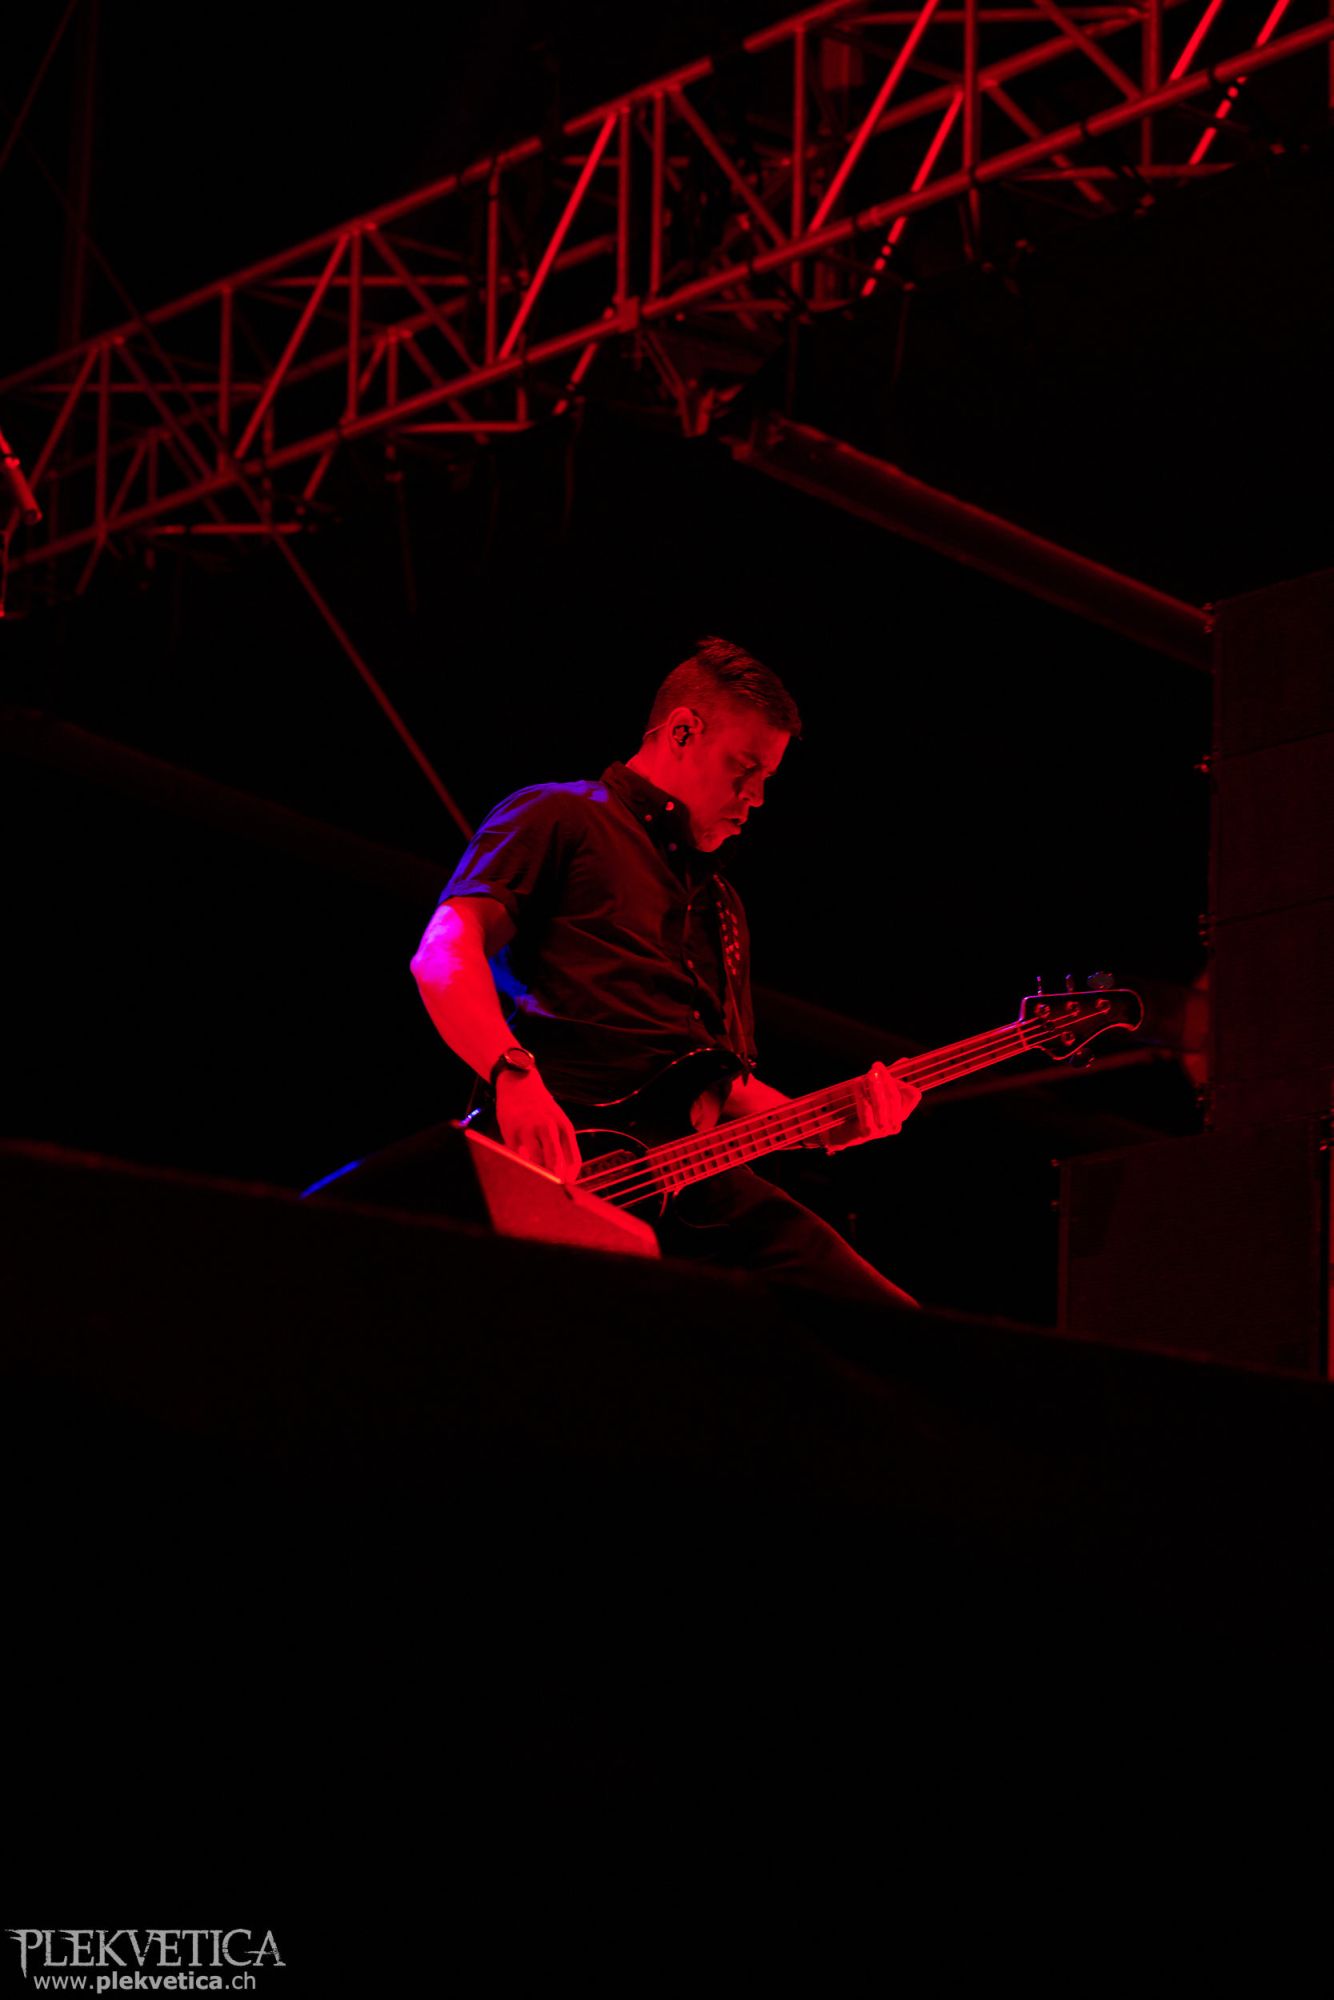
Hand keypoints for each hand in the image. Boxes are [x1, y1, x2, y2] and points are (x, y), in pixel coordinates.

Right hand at [493, 1069, 582, 1183]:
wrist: (518, 1084)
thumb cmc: (541, 1109)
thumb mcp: (558, 1122)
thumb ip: (562, 1147)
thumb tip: (565, 1176)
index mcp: (564, 1126)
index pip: (573, 1161)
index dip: (569, 1179)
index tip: (565, 1188)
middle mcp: (547, 1126)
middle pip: (554, 1162)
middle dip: (554, 1179)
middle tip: (551, 1189)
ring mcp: (528, 1129)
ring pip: (534, 1161)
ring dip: (535, 1171)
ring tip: (534, 1174)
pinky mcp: (510, 1131)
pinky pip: (516, 1155)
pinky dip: (520, 1160)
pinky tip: (520, 1156)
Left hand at [823, 1063, 920, 1154]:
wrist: (844, 1133)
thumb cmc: (864, 1111)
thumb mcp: (879, 1095)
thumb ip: (891, 1078)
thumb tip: (904, 1060)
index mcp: (901, 1115)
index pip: (913, 1096)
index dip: (904, 1080)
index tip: (892, 1068)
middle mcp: (895, 1125)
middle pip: (895, 1098)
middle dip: (886, 1079)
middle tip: (877, 1066)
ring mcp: (882, 1130)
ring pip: (881, 1104)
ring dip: (875, 1086)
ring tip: (869, 1073)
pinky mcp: (867, 1132)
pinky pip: (866, 1110)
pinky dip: (861, 1095)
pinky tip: (857, 1083)